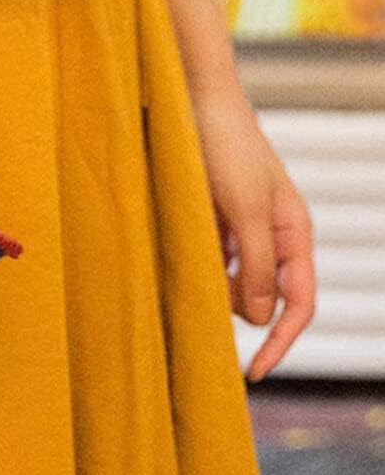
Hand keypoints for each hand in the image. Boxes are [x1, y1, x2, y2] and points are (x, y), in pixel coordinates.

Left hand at [192, 88, 316, 381]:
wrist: (194, 101)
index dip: (281, 343)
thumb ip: (256, 264)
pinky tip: (176, 255)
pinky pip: (210, 256)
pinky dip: (197, 264)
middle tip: (196, 305)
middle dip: (235, 307)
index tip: (253, 374)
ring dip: (212, 285)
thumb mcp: (245, 210)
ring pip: (233, 279)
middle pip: (263, 296)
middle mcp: (273, 234)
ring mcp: (243, 225)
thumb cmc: (226, 148)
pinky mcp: (214, 215)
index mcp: (293, 233)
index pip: (299, 304)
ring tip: (181, 268)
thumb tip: (261, 320)